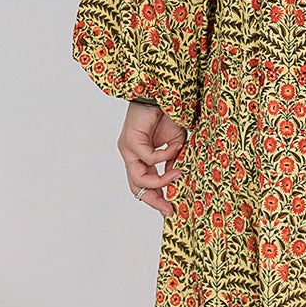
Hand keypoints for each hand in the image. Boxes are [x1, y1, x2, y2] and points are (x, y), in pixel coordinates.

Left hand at [118, 102, 187, 216]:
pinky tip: (177, 146)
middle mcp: (131, 155)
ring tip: (178, 174)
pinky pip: (148, 158)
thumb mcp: (175, 146)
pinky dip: (165, 155)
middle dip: (153, 200)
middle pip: (136, 187)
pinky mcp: (129, 141)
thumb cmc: (168, 116)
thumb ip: (172, 164)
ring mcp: (127, 149)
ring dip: (161, 180)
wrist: (163, 94)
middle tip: (169, 208)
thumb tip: (175, 183)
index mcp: (141, 158)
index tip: (170, 211)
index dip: (156, 199)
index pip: (144, 185)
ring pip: (138, 178)